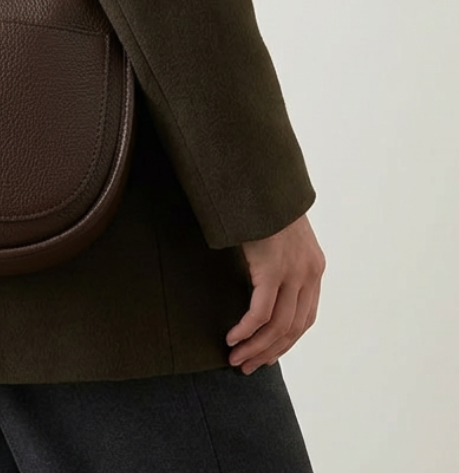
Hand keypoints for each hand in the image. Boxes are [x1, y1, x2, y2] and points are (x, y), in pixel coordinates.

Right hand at [226, 212, 324, 373]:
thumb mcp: (279, 236)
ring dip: (256, 347)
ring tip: (236, 359)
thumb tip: (257, 279)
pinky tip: (233, 338)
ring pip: (278, 326)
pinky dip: (247, 329)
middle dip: (269, 352)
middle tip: (247, 366)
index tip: (266, 355)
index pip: (305, 318)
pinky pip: (261, 311)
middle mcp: (309, 274)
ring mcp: (293, 272)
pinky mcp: (273, 269)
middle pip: (293, 328)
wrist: (262, 181)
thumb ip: (278, 259)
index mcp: (314, 268)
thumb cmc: (263, 206)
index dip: (285, 342)